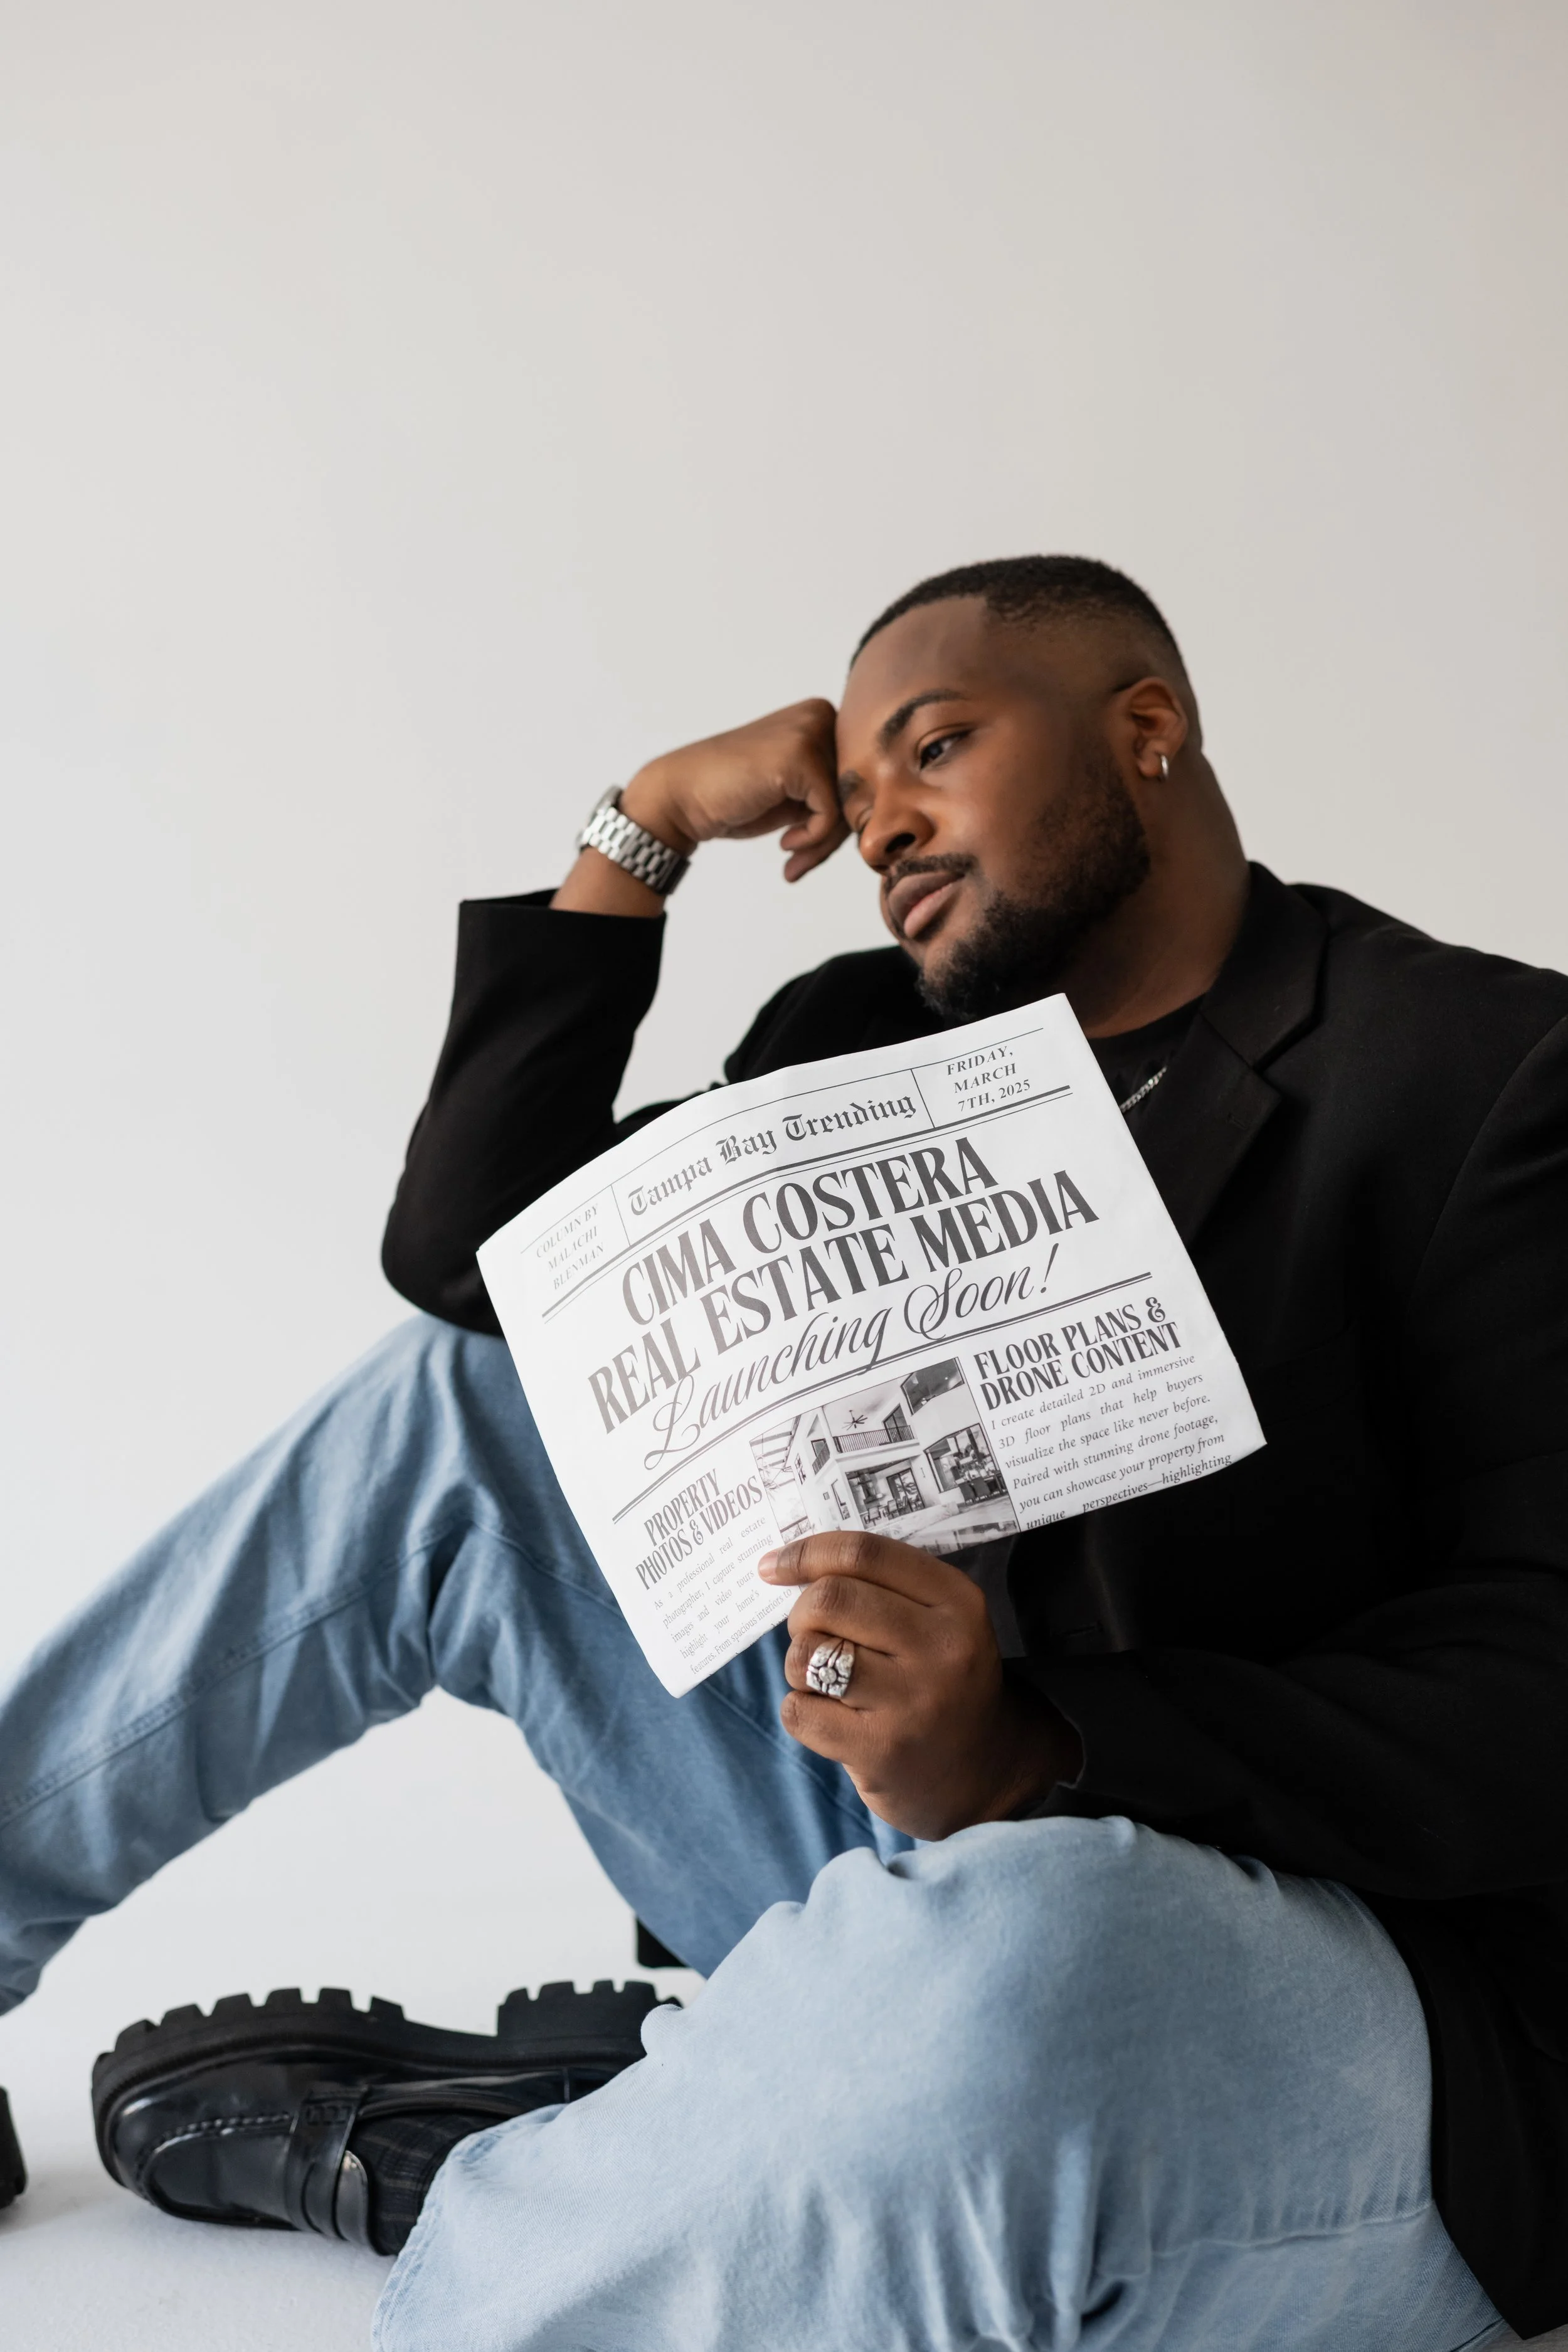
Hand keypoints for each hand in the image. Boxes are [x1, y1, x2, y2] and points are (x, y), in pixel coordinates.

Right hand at [620, 698, 845, 883]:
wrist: (681, 796)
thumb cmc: (735, 798)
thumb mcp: (795, 794)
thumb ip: (833, 794)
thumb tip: (878, 823)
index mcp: (822, 717)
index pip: (856, 776)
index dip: (839, 820)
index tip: (809, 848)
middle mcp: (821, 715)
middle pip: (856, 789)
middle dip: (833, 836)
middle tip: (800, 862)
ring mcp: (810, 731)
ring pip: (847, 804)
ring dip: (822, 845)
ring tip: (793, 859)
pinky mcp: (800, 756)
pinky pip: (831, 813)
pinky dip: (813, 839)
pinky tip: (785, 843)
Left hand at [759, 1532, 1081, 1839]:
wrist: (982, 1773)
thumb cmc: (938, 1680)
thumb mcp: (936, 1621)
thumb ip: (878, 1585)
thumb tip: (781, 1563)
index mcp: (958, 1601)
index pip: (865, 1553)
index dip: (807, 1552)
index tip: (774, 1564)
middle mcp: (943, 1648)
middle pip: (829, 1598)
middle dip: (801, 1613)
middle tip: (813, 1635)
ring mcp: (913, 1702)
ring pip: (807, 1653)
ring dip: (798, 1664)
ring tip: (825, 1681)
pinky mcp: (881, 1750)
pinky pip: (799, 1712)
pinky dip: (800, 1711)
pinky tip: (831, 1719)